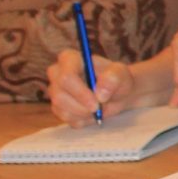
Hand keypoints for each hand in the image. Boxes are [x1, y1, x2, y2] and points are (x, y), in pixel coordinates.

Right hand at [47, 47, 169, 123]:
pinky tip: (92, 113)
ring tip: (99, 109)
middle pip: (58, 93)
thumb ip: (113, 78)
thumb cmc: (118, 78)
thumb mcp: (121, 74)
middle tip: (99, 109)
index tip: (97, 101)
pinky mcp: (58, 107)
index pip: (66, 75)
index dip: (80, 91)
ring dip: (83, 113)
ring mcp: (55, 91)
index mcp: (69, 59)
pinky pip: (66, 118)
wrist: (118, 93)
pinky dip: (82, 119)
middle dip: (80, 105)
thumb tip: (99, 94)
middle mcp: (57, 73)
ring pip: (60, 107)